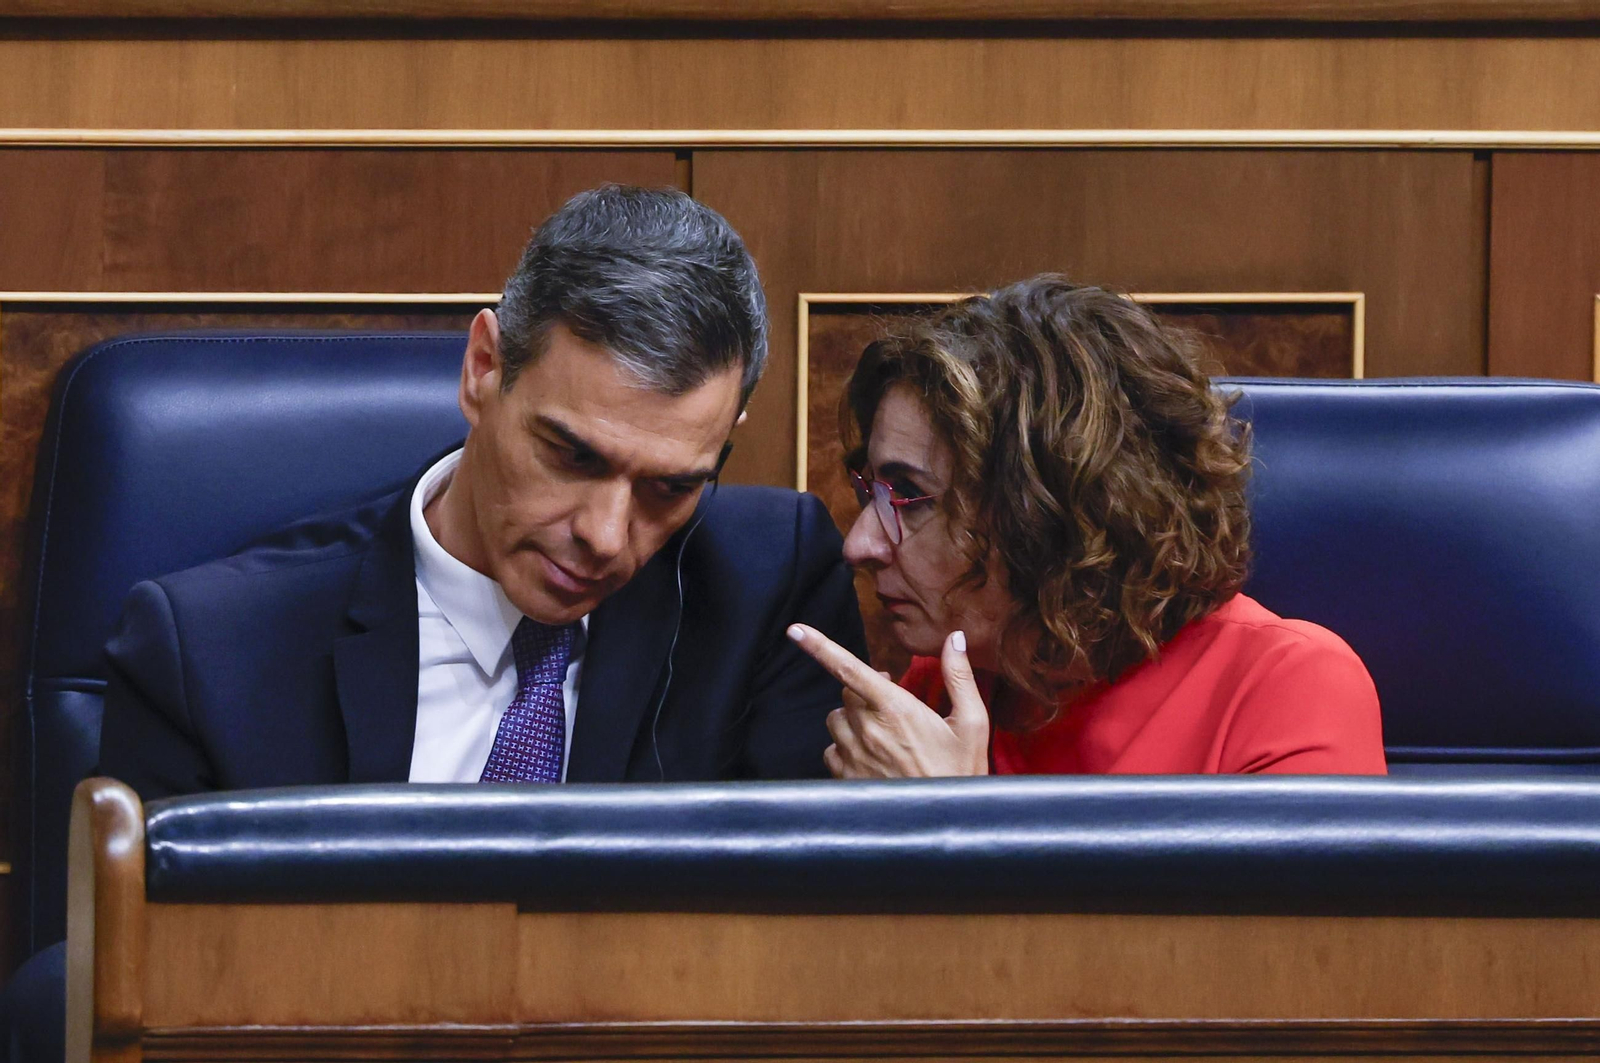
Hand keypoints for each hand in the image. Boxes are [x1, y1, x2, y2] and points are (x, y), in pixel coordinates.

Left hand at [786, 624, 989, 777]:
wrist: (944, 826)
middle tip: (892, 706)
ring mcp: (852, 755)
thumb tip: (955, 639)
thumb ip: (959, 677)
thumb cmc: (960, 774)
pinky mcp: (844, 777)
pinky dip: (847, 749)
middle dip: (865, 693)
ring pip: (837, 721)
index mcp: (894, 709)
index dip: (818, 646)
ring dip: (854, 721)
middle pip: (846, 693)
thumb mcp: (972, 724)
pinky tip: (872, 759)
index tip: (795, 629)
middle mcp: (866, 729)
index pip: (849, 669)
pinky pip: (832, 751)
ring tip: (884, 736)